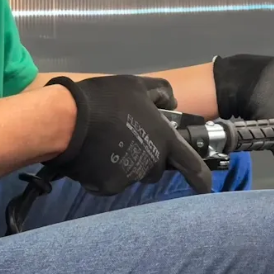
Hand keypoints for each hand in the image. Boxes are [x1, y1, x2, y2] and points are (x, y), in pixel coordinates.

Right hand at [44, 75, 212, 195]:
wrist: (67, 120)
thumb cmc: (106, 100)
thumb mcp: (138, 85)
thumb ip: (161, 93)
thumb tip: (172, 103)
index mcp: (164, 140)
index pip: (190, 164)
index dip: (201, 178)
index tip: (206, 188)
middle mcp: (151, 163)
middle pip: (156, 168)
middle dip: (148, 158)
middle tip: (128, 139)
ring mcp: (128, 178)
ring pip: (132, 175)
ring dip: (125, 164)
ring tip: (105, 143)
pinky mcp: (106, 187)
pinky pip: (109, 182)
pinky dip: (104, 173)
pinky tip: (92, 156)